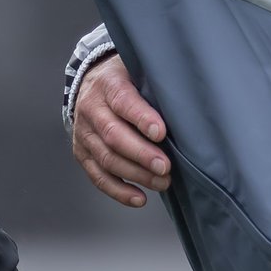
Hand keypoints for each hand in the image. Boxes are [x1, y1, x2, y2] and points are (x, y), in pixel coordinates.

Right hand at [70, 55, 170, 206]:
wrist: (91, 84)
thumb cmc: (126, 80)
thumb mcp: (138, 72)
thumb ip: (156, 88)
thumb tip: (188, 109)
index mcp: (107, 85)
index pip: (123, 101)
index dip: (141, 118)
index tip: (161, 133)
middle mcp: (91, 109)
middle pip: (113, 135)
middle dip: (141, 154)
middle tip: (165, 167)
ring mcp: (84, 133)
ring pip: (106, 158)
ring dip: (135, 174)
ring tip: (162, 182)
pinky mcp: (82, 153)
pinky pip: (98, 176)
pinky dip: (118, 190)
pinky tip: (139, 198)